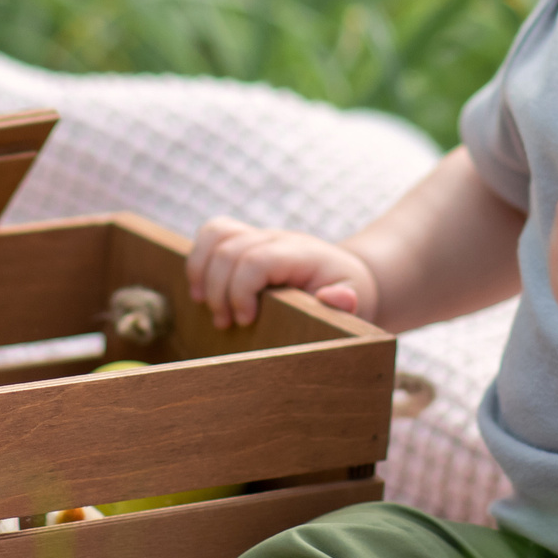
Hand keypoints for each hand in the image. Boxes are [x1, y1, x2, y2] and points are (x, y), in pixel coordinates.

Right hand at [188, 217, 381, 327]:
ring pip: (216, 234)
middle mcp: (278, 238)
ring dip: (201, 271)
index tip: (245, 321)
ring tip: (205, 305)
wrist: (348, 274)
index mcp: (302, 254)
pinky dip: (199, 260)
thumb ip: (346, 302)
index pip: (257, 259)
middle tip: (225, 324)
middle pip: (230, 250)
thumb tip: (336, 298)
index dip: (241, 290)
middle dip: (219, 291)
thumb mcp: (358, 302)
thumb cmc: (350, 293)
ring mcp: (260, 236)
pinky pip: (212, 234)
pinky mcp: (246, 240)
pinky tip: (201, 290)